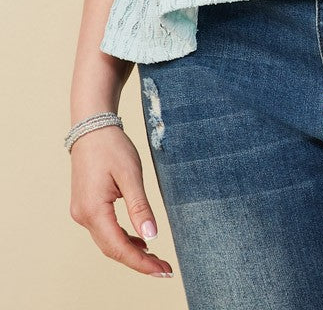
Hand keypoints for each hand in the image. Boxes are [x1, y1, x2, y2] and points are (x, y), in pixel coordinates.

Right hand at [69, 125, 173, 277]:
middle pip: (112, 249)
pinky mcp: (86, 206)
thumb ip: (140, 207)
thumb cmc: (112, 146)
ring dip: (131, 251)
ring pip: (108, 241)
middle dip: (139, 261)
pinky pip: (105, 230)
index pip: (119, 247)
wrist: (92, 127)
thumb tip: (152, 237)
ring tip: (156, 258)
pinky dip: (123, 238)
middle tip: (165, 269)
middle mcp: (83, 216)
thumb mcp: (131, 175)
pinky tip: (140, 240)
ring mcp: (82, 212)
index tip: (163, 271)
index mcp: (93, 210)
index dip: (141, 263)